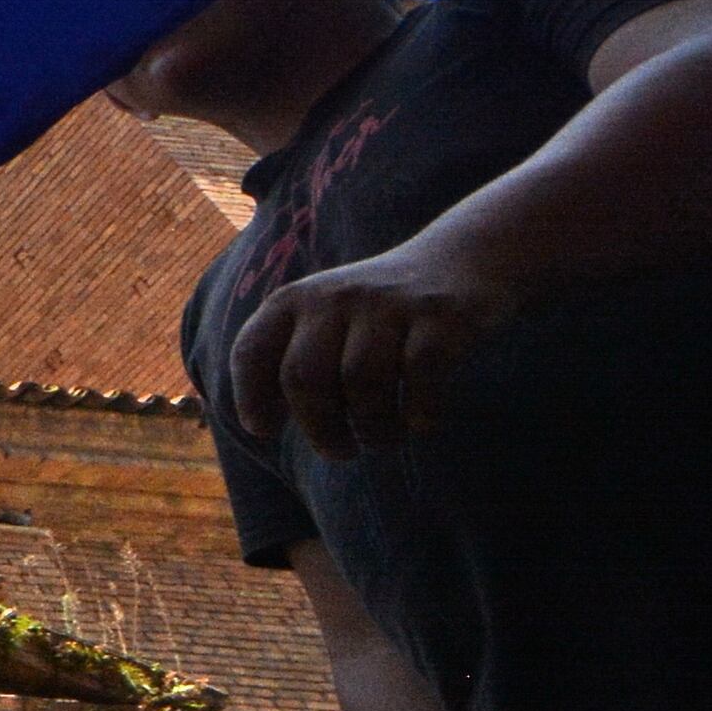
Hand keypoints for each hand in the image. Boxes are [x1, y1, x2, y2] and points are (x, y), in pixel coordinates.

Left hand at [228, 228, 521, 457]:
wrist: (462, 259)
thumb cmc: (380, 313)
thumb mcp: (325, 318)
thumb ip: (291, 359)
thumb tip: (259, 426)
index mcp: (296, 299)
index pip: (252, 350)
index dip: (249, 398)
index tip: (266, 430)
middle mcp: (335, 296)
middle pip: (305, 377)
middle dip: (319, 429)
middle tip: (340, 451)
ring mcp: (388, 303)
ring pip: (362, 382)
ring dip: (373, 429)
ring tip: (382, 440)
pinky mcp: (439, 314)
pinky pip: (419, 376)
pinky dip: (418, 412)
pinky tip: (420, 422)